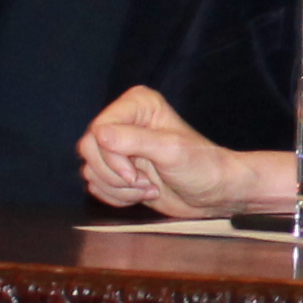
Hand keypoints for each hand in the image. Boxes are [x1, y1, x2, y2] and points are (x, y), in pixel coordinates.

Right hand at [78, 85, 286, 216]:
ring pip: (91, 171)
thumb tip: (99, 135)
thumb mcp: (170, 151)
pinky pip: (97, 186)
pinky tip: (144, 193)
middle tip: (143, 182)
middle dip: (115, 176)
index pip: (98, 130)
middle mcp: (124, 121)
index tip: (134, 174)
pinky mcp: (118, 170)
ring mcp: (120, 147)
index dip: (110, 157)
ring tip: (149, 187)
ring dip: (119, 189)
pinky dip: (118, 197)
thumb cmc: (202, 167)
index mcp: (137, 104)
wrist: (213, 194)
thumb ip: (135, 141)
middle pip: (88, 150)